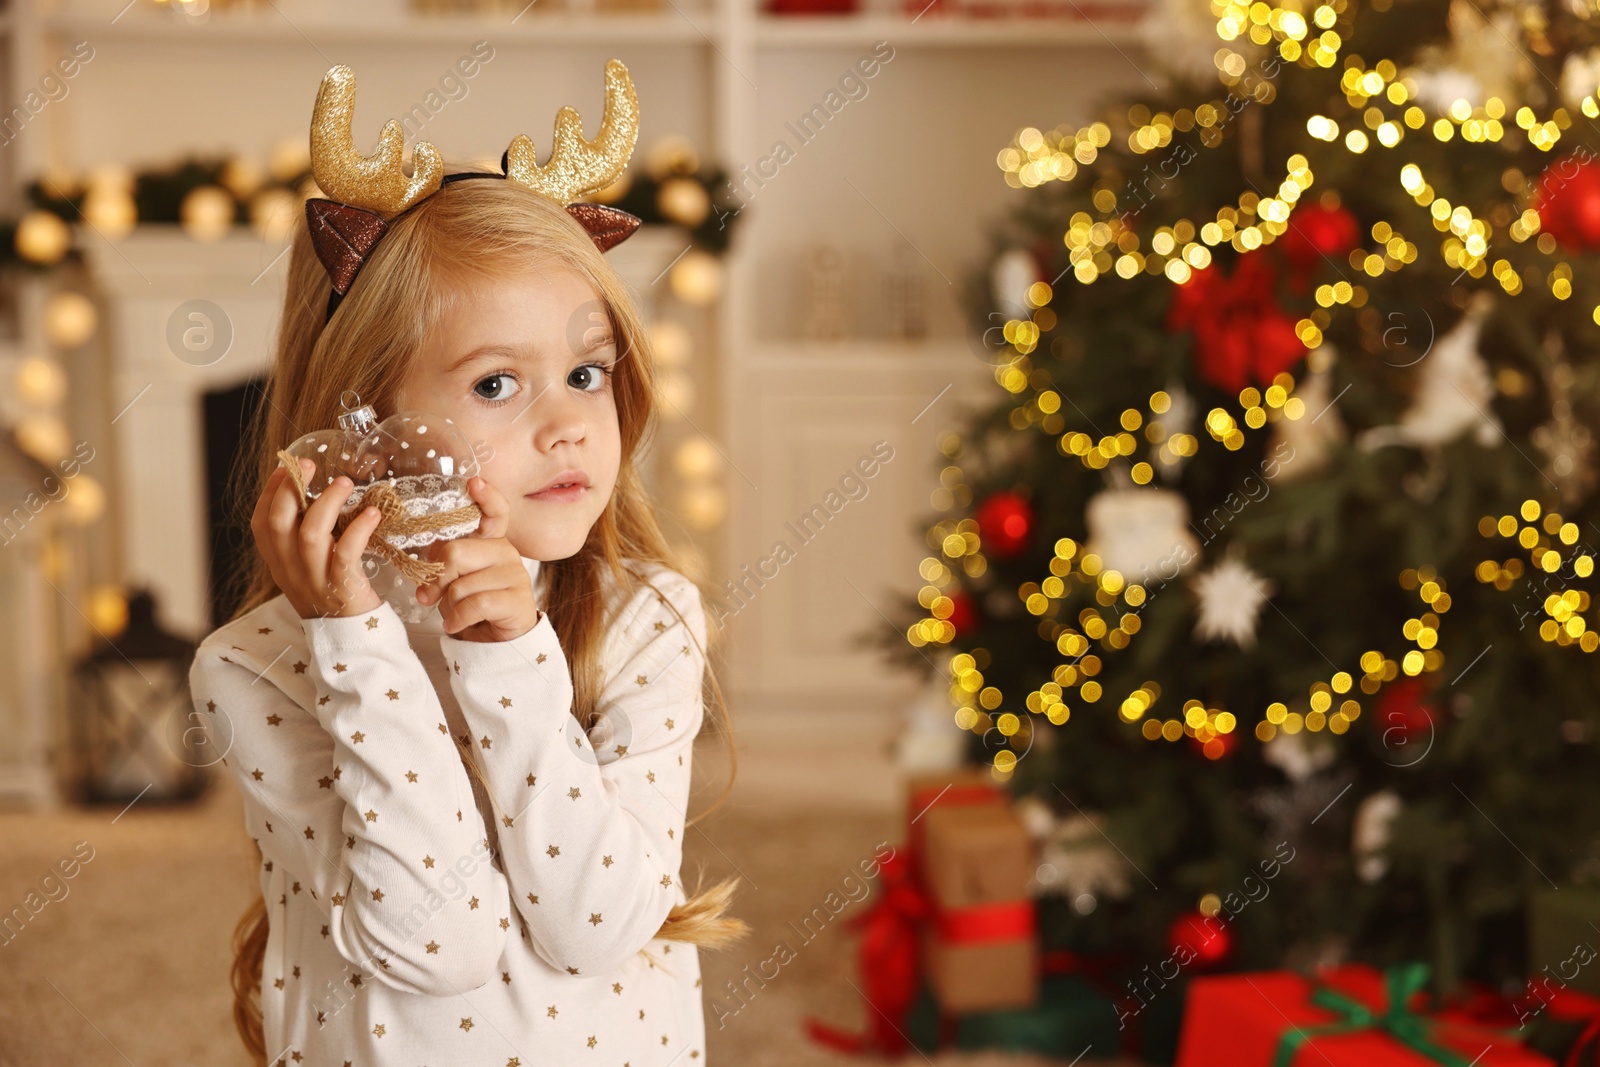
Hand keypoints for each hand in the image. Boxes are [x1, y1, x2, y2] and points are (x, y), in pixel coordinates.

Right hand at [251, 458, 384, 620]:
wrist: (351, 640)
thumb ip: (304, 540)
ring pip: (310, 534)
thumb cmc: (334, 595)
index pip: (260, 524)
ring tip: (345, 483)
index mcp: (279, 564)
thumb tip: (316, 497)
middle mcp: (290, 571)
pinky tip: (372, 514)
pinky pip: (346, 553)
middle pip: (280, 523)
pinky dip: (359, 529)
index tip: (286, 467)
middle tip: (311, 464)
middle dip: (292, 488)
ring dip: (328, 502)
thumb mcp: (308, 569)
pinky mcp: (342, 588)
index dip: (270, 492)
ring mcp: (314, 580)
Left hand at [414, 475, 539, 642]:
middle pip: (456, 552)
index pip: (496, 512)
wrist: (496, 640)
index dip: (486, 496)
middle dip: (437, 578)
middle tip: (429, 596)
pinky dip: (457, 619)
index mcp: (490, 542)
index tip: (473, 482)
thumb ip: (442, 565)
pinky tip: (456, 625)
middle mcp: (506, 552)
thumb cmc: (473, 603)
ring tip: (453, 613)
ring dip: (448, 606)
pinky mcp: (517, 600)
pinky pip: (474, 605)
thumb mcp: (454, 579)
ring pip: (461, 585)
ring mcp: (515, 575)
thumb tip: (423, 576)